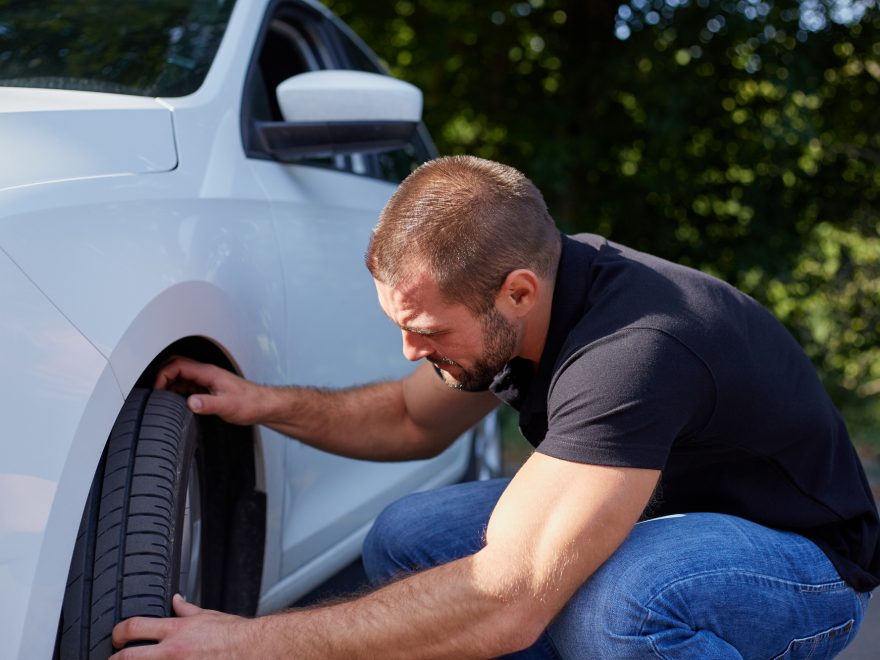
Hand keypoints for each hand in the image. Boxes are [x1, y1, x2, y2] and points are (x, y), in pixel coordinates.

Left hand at [110, 595, 255, 658]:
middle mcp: (172, 651)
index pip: (134, 627)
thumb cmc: (233, 635)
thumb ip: (187, 610)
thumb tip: (176, 601)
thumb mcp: (208, 616)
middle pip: (127, 657)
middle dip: (116, 659)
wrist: (251, 650)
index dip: (118, 632)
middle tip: (115, 658)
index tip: (117, 637)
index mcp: (176, 630)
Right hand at [154, 357, 267, 425]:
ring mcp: (207, 380)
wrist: (263, 406)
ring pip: (181, 377)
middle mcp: (206, 373)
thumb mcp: (227, 406)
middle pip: (176, 367)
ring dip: (169, 385)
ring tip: (161, 399)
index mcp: (208, 372)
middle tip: (154, 393)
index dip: (162, 375)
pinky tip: (176, 403)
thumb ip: (207, 404)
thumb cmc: (250, 403)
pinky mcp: (209, 389)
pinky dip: (177, 392)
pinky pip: (188, 386)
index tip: (155, 389)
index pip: (177, 365)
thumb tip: (190, 403)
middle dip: (162, 377)